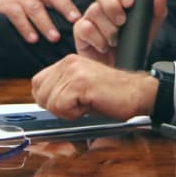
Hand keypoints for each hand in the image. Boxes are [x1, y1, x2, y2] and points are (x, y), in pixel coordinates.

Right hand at [0, 0, 96, 43]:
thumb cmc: (25, 6)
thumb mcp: (43, 4)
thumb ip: (60, 10)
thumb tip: (86, 23)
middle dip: (65, 7)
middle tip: (76, 19)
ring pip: (35, 8)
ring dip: (45, 23)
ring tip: (55, 37)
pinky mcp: (8, 7)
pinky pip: (17, 16)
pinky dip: (25, 28)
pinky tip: (33, 39)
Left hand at [32, 54, 157, 120]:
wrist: (137, 94)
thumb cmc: (112, 96)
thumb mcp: (81, 89)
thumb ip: (61, 89)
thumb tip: (43, 101)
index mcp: (67, 62)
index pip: (37, 83)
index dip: (48, 100)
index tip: (65, 105)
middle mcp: (68, 63)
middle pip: (41, 94)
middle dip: (56, 108)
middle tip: (78, 107)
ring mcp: (74, 71)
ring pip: (50, 102)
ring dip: (67, 112)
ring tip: (86, 105)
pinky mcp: (80, 83)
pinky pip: (61, 106)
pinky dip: (74, 114)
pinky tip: (90, 106)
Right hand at [73, 0, 168, 63]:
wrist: (121, 70)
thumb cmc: (133, 46)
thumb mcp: (149, 29)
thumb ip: (157, 10)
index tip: (129, 2)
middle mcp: (103, 4)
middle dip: (112, 6)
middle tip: (122, 21)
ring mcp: (90, 16)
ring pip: (94, 10)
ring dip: (109, 28)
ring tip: (116, 40)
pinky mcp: (80, 30)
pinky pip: (85, 27)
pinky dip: (98, 39)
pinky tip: (105, 46)